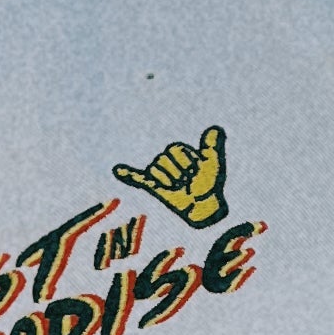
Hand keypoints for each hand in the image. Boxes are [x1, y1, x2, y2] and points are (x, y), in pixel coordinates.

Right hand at [112, 125, 226, 227]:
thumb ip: (212, 146)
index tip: (197, 170)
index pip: (175, 150)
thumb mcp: (212, 162)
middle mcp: (165, 159)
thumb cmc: (208, 183)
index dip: (187, 162)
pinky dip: (127, 174)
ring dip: (170, 182)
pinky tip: (118, 170)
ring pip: (155, 170)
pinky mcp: (152, 185)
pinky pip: (136, 177)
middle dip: (179, 173)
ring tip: (179, 187)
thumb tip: (216, 129)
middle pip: (164, 160)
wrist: (202, 205)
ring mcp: (158, 172)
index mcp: (177, 150)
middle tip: (188, 181)